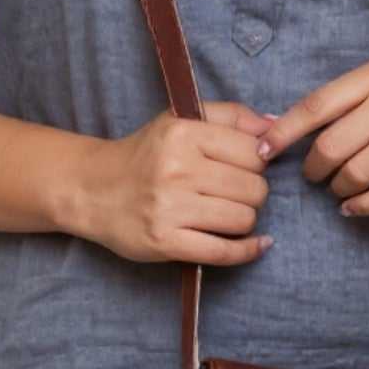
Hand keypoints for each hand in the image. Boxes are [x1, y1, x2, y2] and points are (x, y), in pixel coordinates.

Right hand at [77, 101, 273, 266]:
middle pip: (254, 188)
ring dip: (244, 220)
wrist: (92, 189)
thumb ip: (232, 116)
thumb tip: (276, 123)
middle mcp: (176, 168)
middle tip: (233, 192)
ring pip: (243, 218)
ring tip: (227, 213)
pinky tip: (257, 245)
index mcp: (183, 132)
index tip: (244, 166)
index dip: (258, 161)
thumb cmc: (146, 154)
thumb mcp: (182, 119)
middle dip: (252, 192)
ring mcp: (169, 208)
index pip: (254, 151)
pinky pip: (224, 252)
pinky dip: (247, 251)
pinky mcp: (164, 242)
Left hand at [256, 54, 368, 216]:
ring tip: (338, 189)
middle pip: (333, 146)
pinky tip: (353, 207)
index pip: (317, 106)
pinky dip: (364, 206)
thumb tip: (279, 122)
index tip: (261, 152)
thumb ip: (343, 98)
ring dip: (339, 188)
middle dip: (314, 169)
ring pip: (358, 172)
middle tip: (313, 176)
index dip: (283, 132)